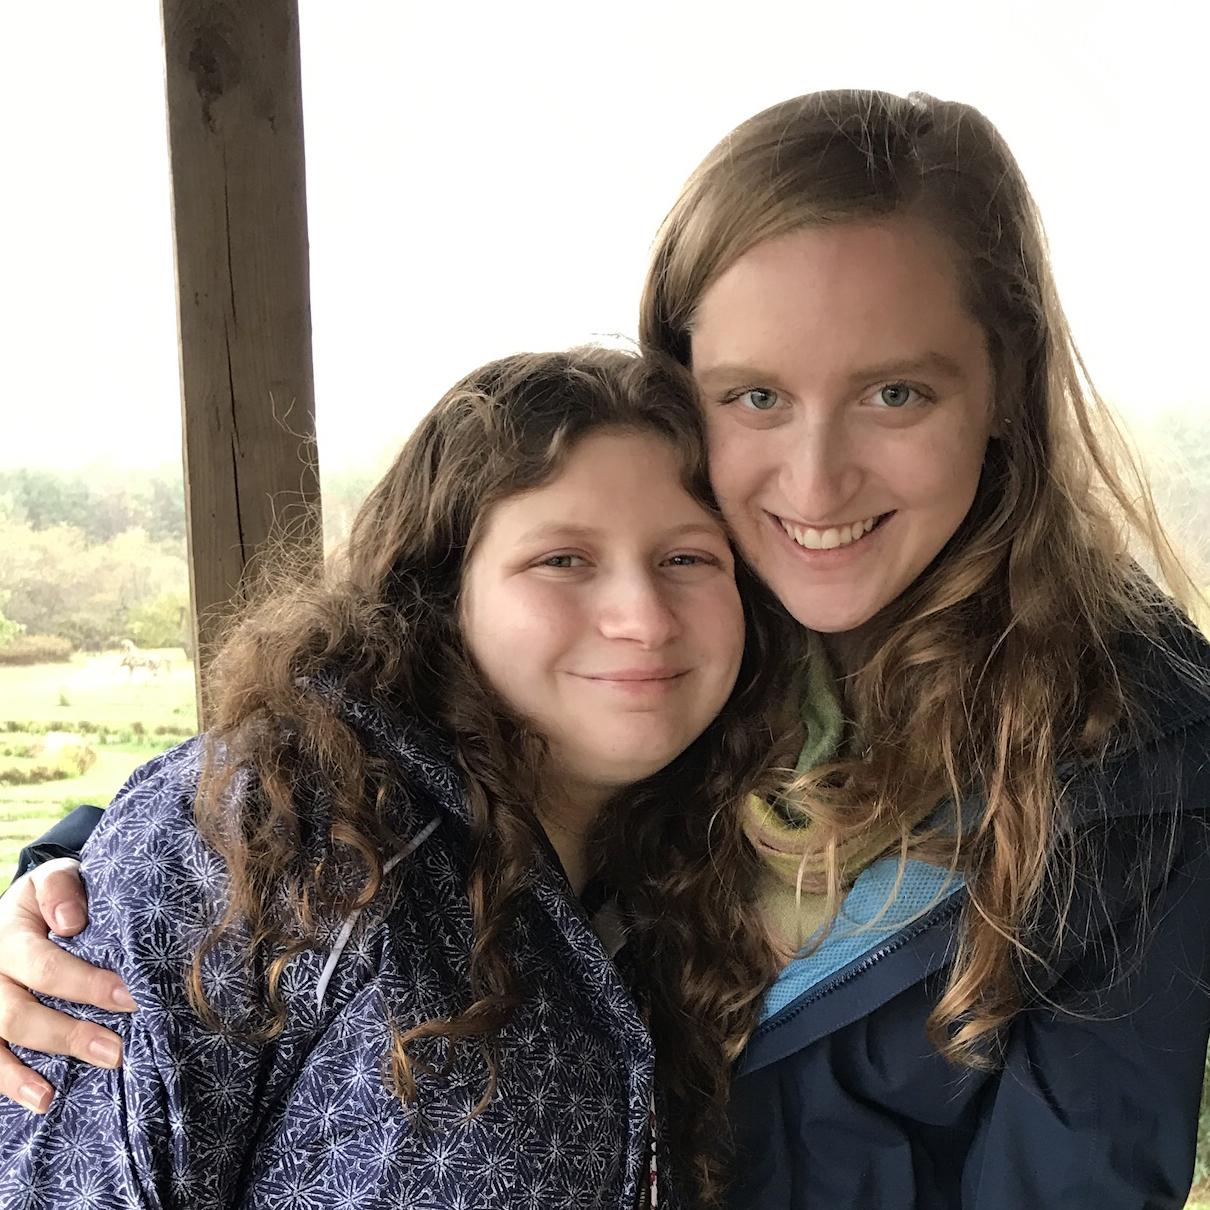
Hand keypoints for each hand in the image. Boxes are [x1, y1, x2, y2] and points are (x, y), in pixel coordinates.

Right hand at [0, 858, 136, 1112]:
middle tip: (114, 1051)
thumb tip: (70, 923)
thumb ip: (64, 890)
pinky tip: (39, 1100)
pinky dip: (8, 1082)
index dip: (84, 984)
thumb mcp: (58, 878)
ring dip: (24, 1072)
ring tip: (53, 1096)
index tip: (128, 998)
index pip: (43, 965)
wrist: (28, 908)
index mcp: (9, 932)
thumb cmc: (56, 896)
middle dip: (66, 1034)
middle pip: (15, 1012)